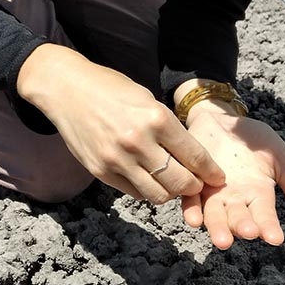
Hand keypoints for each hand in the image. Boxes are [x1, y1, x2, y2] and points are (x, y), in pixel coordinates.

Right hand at [16, 45, 225, 202]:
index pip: (195, 156)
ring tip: (172, 183)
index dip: (211, 172)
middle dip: (194, 186)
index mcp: (156, 118)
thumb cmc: (111, 89)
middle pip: (180, 182)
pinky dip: (147, 190)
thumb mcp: (147, 99)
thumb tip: (191, 157)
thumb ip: (168, 128)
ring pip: (158, 195)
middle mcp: (138, 142)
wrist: (66, 89)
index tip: (218, 178)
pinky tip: (148, 178)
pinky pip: (134, 193)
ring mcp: (117, 160)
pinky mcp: (101, 172)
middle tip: (196, 183)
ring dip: (170, 193)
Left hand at [182, 105, 284, 248]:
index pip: (265, 216)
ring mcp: (212, 193)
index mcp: (258, 196)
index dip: (270, 227)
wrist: (224, 119)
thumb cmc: (255, 143)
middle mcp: (235, 200)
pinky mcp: (193, 181)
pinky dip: (191, 209)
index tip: (276, 239)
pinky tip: (193, 219)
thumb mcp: (283, 161)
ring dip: (217, 227)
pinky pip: (190, 199)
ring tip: (222, 239)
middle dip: (242, 227)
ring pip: (214, 215)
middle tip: (247, 233)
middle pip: (238, 218)